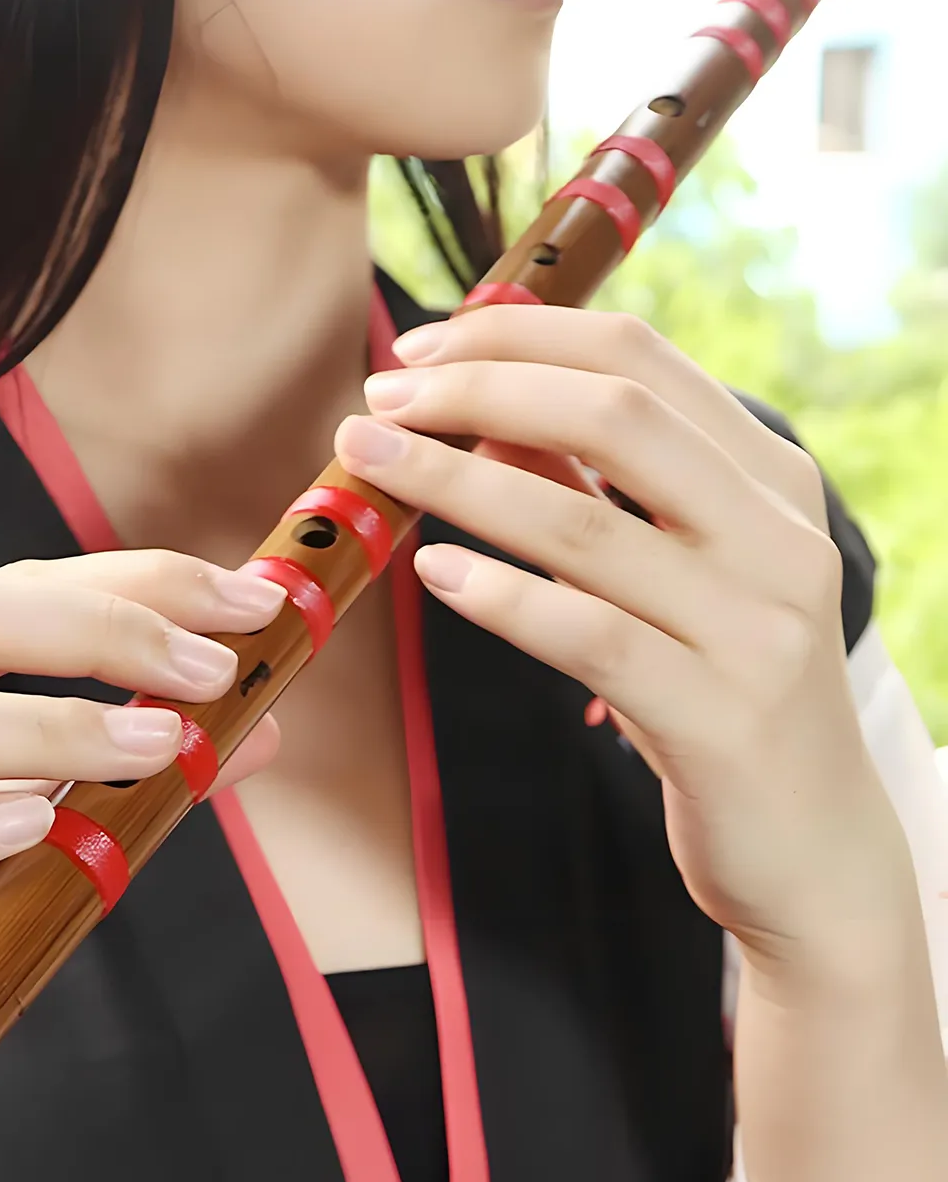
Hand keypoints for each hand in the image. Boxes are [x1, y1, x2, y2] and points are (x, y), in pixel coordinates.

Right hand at [0, 553, 283, 1181]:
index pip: (0, 589)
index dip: (127, 583)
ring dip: (43, 727)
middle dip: (96, 629)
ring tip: (156, 749)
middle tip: (211, 670)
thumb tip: (257, 731)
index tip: (243, 602)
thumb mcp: (16, 834)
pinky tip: (34, 827)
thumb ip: (116, 775)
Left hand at [335, 305, 914, 970]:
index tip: (419, 346)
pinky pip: (588, 635)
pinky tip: (433, 572)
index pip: (638, 359)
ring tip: (371, 459)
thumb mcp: (673, 578)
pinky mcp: (721, 716)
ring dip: (457, 480)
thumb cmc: (718, 695)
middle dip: (479, 391)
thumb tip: (483, 416)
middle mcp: (778, 536)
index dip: (516, 336)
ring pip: (586, 524)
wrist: (811, 845)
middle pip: (615, 416)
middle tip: (380, 397)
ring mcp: (758, 627)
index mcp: (771, 480)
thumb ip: (597, 493)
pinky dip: (502, 595)